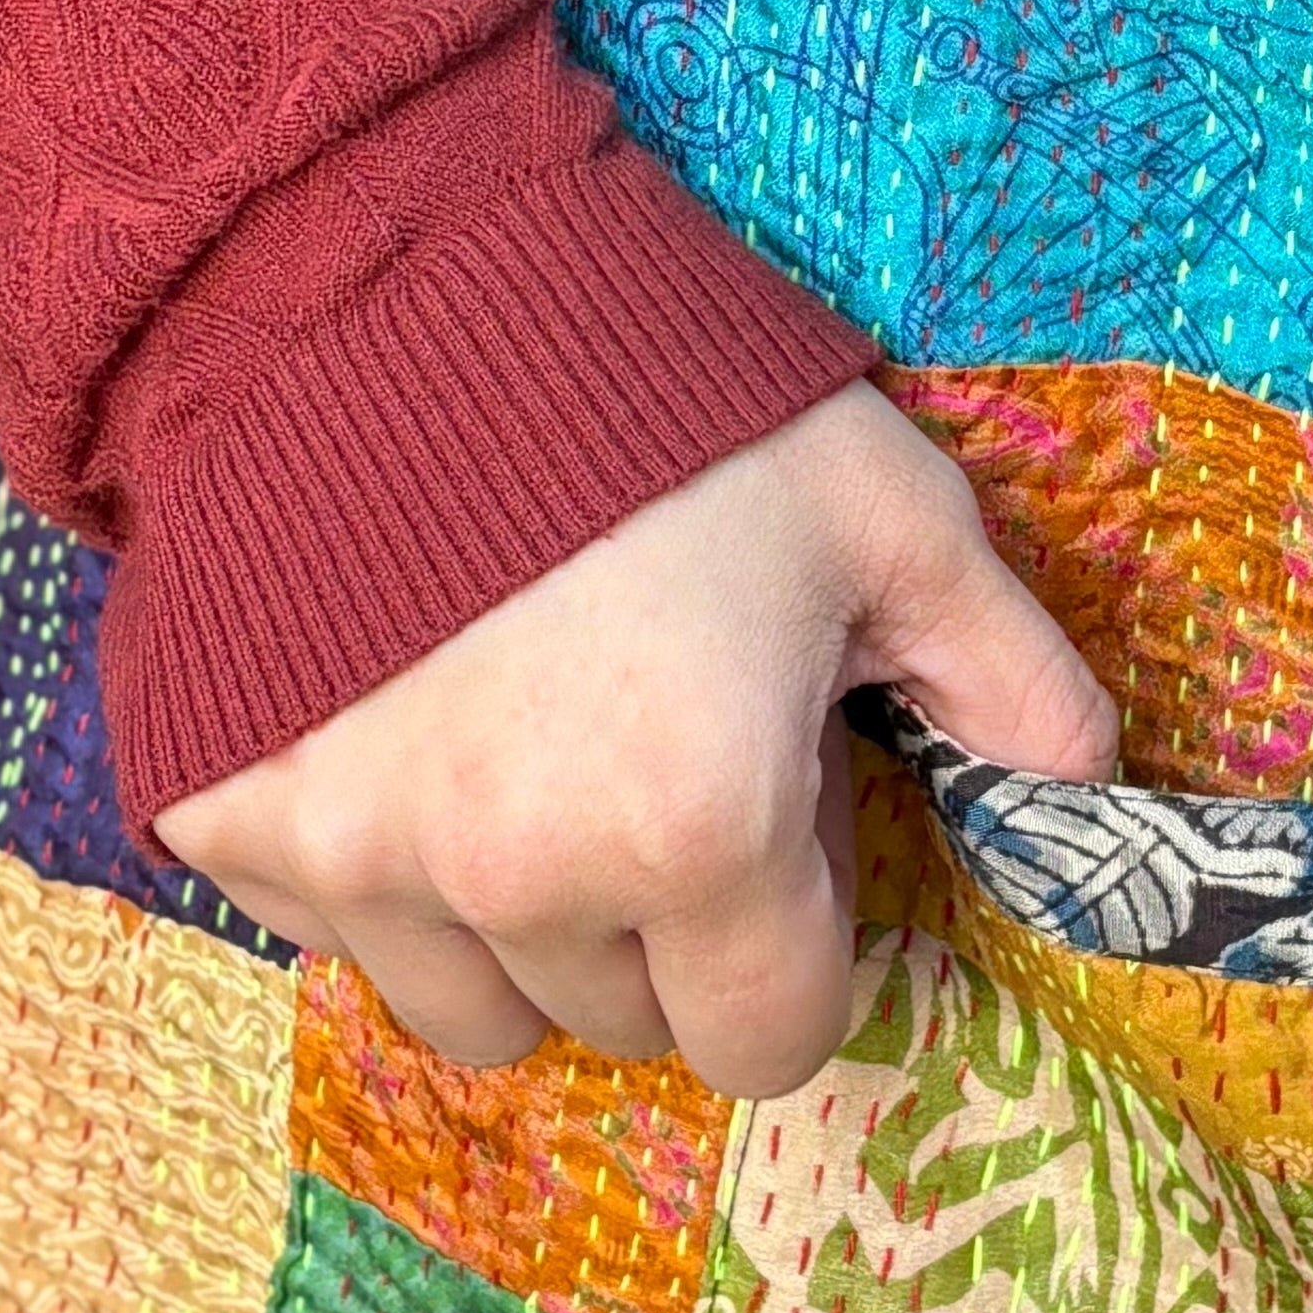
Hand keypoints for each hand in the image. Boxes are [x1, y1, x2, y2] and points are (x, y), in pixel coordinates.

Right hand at [152, 381, 1116, 1097]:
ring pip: (469, 1006)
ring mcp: (354, 859)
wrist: (380, 273)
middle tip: (654, 757)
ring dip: (514, 924)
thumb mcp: (881, 506)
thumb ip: (998, 667)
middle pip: (621, 1024)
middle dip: (659, 926)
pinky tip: (406, 718)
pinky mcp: (228, 814)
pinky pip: (327, 925)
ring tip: (529, 754)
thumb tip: (1084, 784)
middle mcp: (516, 881)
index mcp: (698, 829)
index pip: (770, 1039)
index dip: (796, 946)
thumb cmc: (660, 392)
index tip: (779, 836)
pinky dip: (376, 861)